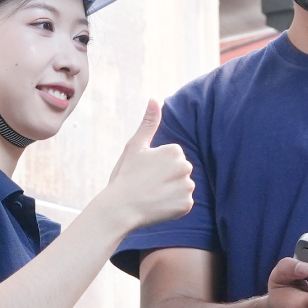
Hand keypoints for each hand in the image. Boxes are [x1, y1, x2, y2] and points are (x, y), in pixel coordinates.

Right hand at [104, 100, 194, 230]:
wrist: (120, 209)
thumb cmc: (125, 176)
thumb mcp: (135, 146)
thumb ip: (148, 123)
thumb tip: (154, 99)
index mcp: (174, 151)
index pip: (172, 157)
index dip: (157, 166)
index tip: (144, 172)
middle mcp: (185, 167)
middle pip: (179, 171)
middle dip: (166, 178)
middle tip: (147, 185)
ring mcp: (187, 187)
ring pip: (182, 187)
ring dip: (170, 192)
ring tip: (151, 196)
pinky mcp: (187, 205)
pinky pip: (183, 203)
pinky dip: (173, 206)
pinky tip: (158, 206)